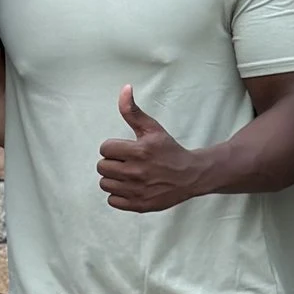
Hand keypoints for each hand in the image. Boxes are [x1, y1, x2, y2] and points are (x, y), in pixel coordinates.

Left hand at [97, 87, 206, 212]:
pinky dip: (118, 195)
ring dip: (113, 178)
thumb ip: (133, 111)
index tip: (125, 149)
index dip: (113, 147)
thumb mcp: (152, 128)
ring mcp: (137, 191)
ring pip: (105, 184)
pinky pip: (112, 201)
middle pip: (102, 167)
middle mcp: (137, 172)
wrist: (191, 175)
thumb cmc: (169, 150)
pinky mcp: (139, 205)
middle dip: (112, 162)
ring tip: (127, 174)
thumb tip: (124, 88)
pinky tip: (130, 187)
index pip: (105, 148)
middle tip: (126, 162)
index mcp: (139, 151)